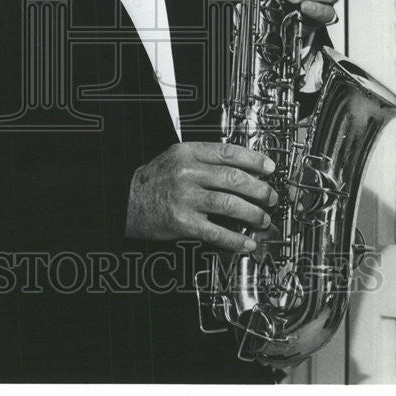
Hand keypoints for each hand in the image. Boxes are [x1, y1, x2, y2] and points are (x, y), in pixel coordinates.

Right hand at [125, 142, 276, 252]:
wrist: (125, 201)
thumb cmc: (154, 181)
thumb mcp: (176, 159)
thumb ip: (205, 161)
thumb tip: (243, 171)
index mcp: (188, 152)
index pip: (229, 152)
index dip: (254, 160)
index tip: (270, 168)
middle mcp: (187, 172)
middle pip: (234, 179)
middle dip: (260, 190)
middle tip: (271, 197)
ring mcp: (185, 197)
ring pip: (230, 204)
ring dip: (253, 214)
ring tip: (263, 220)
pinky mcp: (182, 222)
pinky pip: (216, 232)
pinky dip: (236, 239)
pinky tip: (246, 243)